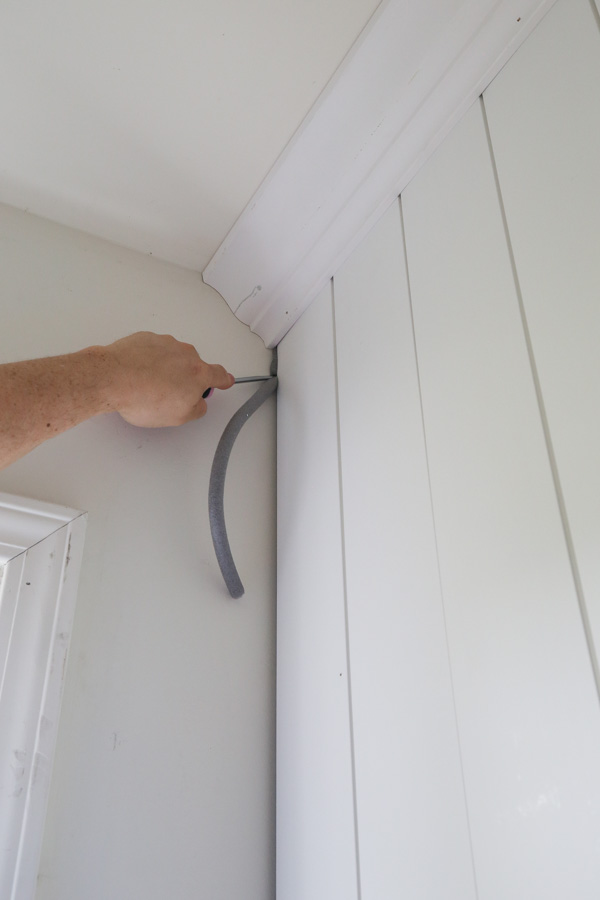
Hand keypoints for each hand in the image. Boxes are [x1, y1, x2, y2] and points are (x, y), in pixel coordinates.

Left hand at [103, 332, 234, 426]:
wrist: (111, 378)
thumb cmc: (143, 398)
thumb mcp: (178, 417)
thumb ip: (196, 408)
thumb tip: (197, 403)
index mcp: (198, 373)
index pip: (218, 375)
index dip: (223, 380)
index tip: (226, 380)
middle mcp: (185, 353)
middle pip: (192, 366)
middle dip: (184, 378)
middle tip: (169, 395)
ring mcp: (164, 343)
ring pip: (171, 357)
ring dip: (165, 369)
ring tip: (147, 385)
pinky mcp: (144, 338)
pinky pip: (152, 350)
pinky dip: (148, 361)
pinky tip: (136, 374)